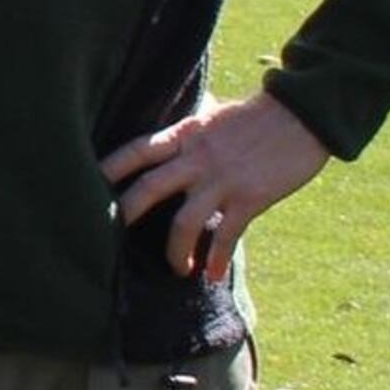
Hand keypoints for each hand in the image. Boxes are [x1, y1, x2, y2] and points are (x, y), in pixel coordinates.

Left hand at [102, 93, 333, 283]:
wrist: (303, 115)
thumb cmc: (258, 115)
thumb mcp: (214, 115)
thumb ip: (191, 129)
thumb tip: (175, 132)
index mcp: (184, 134)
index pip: (136, 151)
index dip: (109, 168)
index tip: (85, 184)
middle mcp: (196, 157)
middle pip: (148, 188)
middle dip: (126, 214)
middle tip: (109, 239)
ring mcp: (222, 179)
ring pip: (183, 222)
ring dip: (175, 251)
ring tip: (176, 269)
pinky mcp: (250, 197)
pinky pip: (228, 235)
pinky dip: (218, 258)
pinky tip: (213, 274)